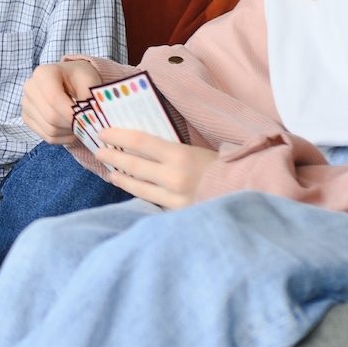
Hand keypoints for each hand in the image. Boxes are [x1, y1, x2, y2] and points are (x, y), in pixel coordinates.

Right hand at [20, 58, 108, 144]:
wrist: (69, 79)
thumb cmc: (80, 78)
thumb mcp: (90, 81)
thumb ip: (89, 98)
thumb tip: (87, 120)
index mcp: (42, 74)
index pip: (53, 99)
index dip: (71, 113)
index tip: (87, 119)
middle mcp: (30, 88)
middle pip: (51, 117)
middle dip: (72, 124)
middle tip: (88, 123)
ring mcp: (26, 104)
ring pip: (50, 129)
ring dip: (69, 132)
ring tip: (81, 124)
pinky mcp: (28, 118)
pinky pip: (47, 136)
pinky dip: (63, 138)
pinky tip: (72, 129)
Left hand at [93, 129, 214, 208]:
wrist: (248, 192)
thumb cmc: (224, 167)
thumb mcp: (197, 150)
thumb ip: (171, 150)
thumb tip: (143, 143)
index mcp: (179, 155)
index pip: (139, 141)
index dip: (117, 135)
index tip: (103, 133)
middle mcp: (172, 177)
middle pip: (132, 164)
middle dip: (112, 156)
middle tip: (99, 151)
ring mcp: (173, 198)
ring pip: (137, 187)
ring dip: (120, 177)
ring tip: (111, 172)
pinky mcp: (176, 213)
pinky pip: (151, 201)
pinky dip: (138, 192)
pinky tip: (131, 188)